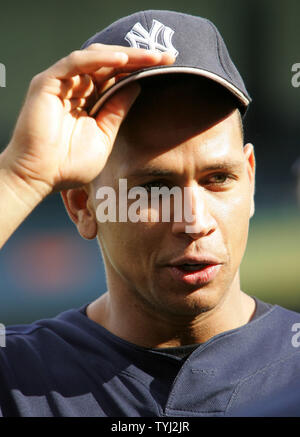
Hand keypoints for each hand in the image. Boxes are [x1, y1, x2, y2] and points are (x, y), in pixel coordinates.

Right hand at [1, 44, 174, 197]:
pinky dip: (99, 60)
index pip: (116, 78)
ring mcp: (61, 84)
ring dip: (125, 55)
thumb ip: (116, 111)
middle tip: (167, 57)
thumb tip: (136, 87)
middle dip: (139, 58)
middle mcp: (75, 89)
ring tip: (152, 57)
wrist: (39, 177)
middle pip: (109, 64)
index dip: (140, 70)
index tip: (168, 67)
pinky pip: (76, 63)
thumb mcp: (103, 137)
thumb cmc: (68, 166)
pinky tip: (123, 60)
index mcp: (88, 102)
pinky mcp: (47, 83)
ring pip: (96, 58)